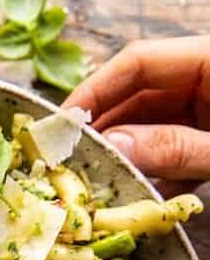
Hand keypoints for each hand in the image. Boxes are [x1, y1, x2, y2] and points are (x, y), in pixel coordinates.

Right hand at [64, 36, 209, 186]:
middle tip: (73, 162)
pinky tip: (141, 197)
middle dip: (106, 130)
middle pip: (140, 96)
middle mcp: (208, 80)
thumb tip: (116, 146)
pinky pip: (177, 152)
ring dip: (128, 158)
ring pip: (154, 128)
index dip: (95, 90)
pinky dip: (159, 175)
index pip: (138, 62)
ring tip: (98, 184)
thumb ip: (175, 147)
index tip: (63, 124)